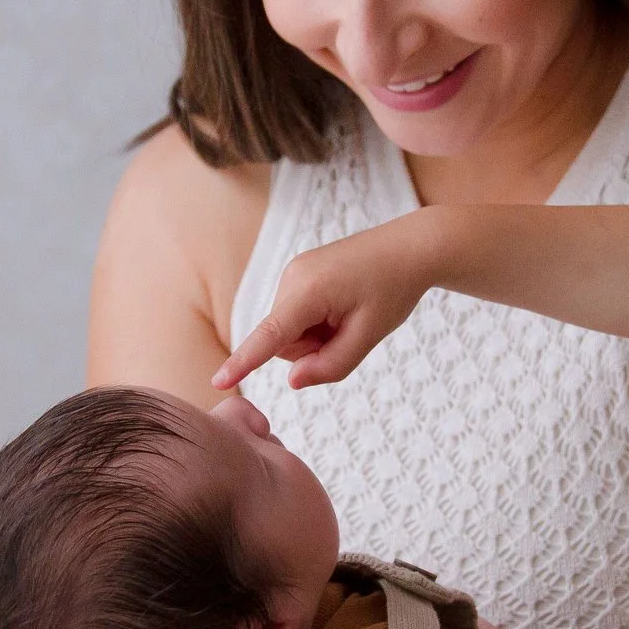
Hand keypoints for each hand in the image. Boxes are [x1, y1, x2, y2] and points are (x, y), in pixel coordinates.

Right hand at [212, 215, 437, 390]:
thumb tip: (293, 381)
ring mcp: (294, 271)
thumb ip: (331, 364)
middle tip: (351, 332)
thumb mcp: (369, 335)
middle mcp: (292, 276)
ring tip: (350, 315)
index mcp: (309, 291)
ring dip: (316, 335)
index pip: (270, 335)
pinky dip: (318, 321)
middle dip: (312, 347)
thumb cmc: (394, 289)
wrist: (411, 247)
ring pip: (290, 329)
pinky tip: (345, 306)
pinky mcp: (300, 272)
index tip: (217, 381)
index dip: (244, 362)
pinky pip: (297, 313)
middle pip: (283, 340)